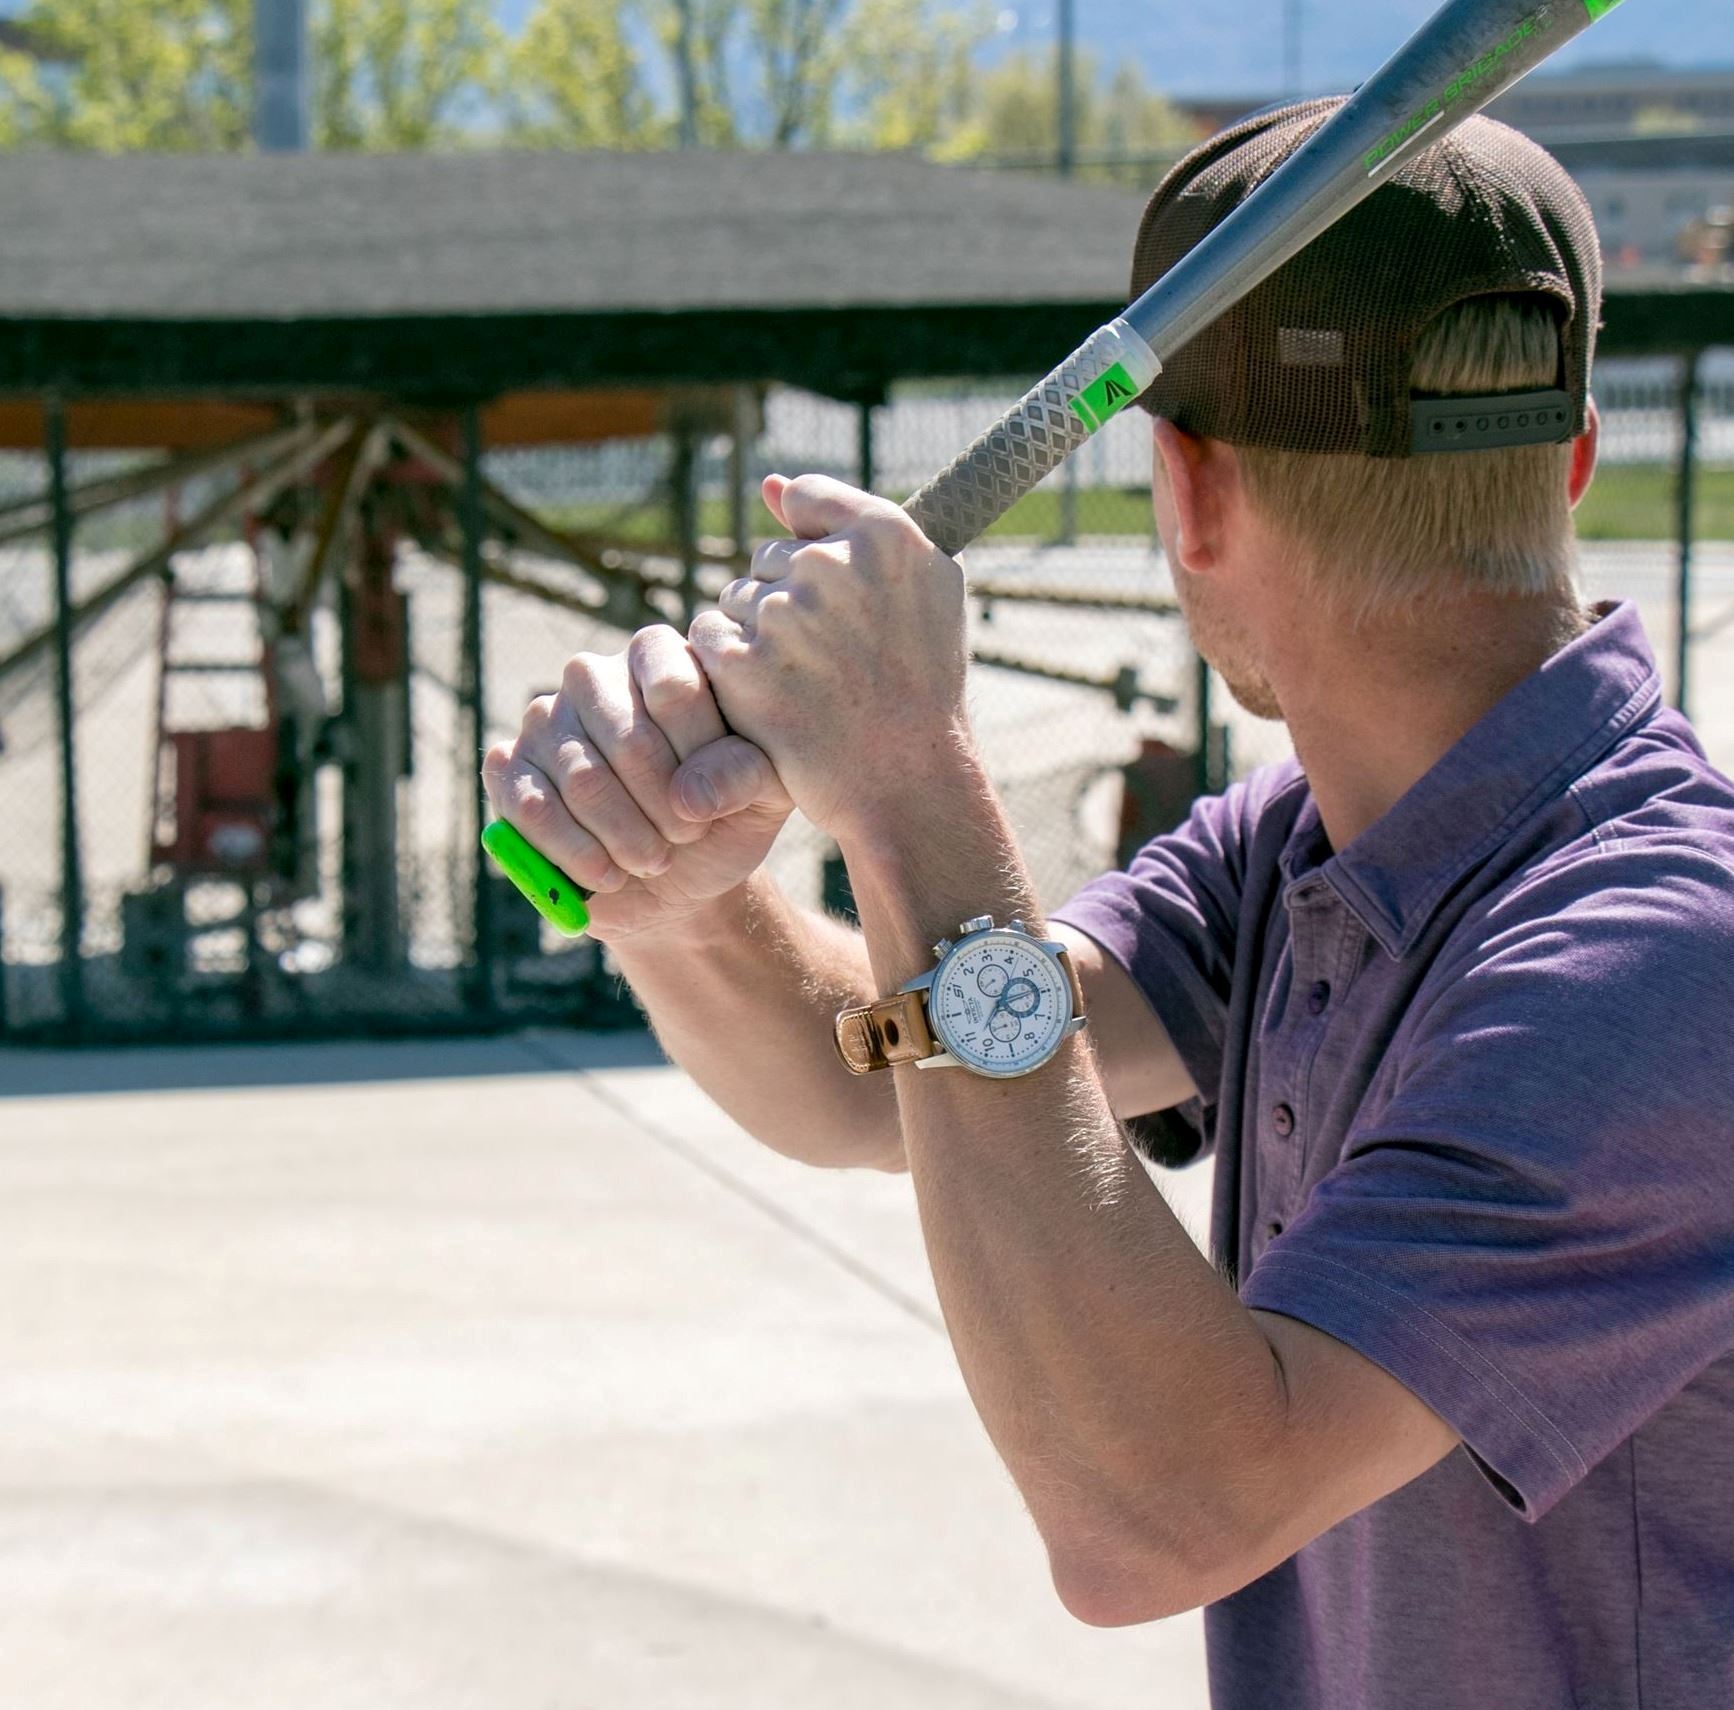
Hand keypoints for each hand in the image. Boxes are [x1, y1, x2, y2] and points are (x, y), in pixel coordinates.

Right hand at [482, 625, 791, 942]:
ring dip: (627, 836)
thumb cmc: (724, 815)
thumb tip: (692, 794)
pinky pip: (531, 807)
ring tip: (654, 861)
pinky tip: (609, 874)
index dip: (700, 757)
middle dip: (665, 806)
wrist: (677, 877)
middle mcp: (593, 676)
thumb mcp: (763, 793)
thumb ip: (748, 773)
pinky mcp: (509, 768)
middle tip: (687, 839)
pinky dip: (576, 853)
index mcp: (658, 656)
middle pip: (628, 738)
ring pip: (583, 780)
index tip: (717, 801)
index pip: (675, 689)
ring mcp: (544, 719)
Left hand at [688, 473, 970, 843]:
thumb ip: (849, 519)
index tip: (840, 603)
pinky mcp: (741, 664)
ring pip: (735, 600)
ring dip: (756, 637)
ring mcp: (782, 614)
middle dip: (786, 602)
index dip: (816, 557)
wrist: (906, 778)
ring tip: (807, 684)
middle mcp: (831, 565)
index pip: (806, 501)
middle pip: (767, 559)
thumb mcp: (923, 583)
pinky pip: (709, 640)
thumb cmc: (920, 680)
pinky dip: (731, 670)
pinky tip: (774, 700)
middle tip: (832, 661)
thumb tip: (768, 484)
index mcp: (885, 534)